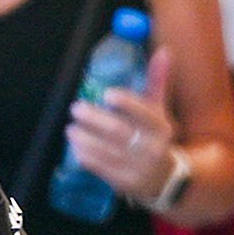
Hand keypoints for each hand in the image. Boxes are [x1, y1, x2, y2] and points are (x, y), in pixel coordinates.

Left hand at [65, 48, 178, 203]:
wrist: (163, 179)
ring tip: (70, 128)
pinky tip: (76, 146)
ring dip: (84, 139)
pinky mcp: (124, 183)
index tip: (107, 94)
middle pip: (120, 132)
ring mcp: (137, 168)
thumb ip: (157, 82)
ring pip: (107, 151)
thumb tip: (163, 51)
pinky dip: (86, 156)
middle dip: (95, 120)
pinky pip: (101, 168)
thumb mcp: (159, 111)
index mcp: (161, 128)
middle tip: (76, 108)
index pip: (144, 113)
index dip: (126, 103)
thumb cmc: (155, 138)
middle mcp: (151, 148)